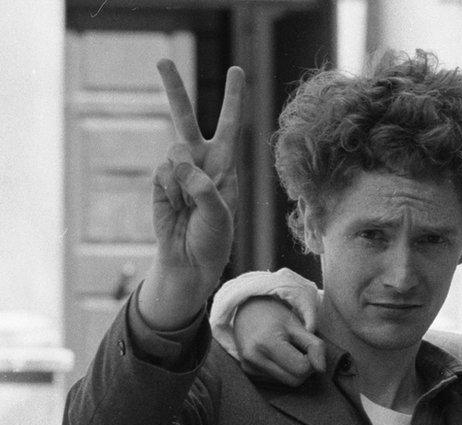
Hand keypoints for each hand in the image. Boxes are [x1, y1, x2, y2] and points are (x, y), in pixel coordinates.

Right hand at [139, 60, 244, 328]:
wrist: (189, 262)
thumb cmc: (214, 240)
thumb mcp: (219, 215)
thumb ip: (202, 186)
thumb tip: (178, 160)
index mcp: (226, 167)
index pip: (229, 126)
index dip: (233, 99)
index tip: (237, 70)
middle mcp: (202, 163)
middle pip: (186, 118)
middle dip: (174, 90)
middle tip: (162, 61)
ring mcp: (179, 171)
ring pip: (174, 151)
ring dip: (182, 178)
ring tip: (190, 206)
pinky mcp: (160, 182)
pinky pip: (162, 174)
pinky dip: (169, 192)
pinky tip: (176, 209)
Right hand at [234, 298, 326, 386]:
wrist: (246, 310)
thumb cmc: (275, 317)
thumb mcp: (298, 326)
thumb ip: (315, 346)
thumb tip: (321, 369)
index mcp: (266, 343)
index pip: (301, 369)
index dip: (311, 361)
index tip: (307, 348)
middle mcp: (253, 358)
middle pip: (294, 381)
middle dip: (304, 369)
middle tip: (300, 350)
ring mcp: (249, 367)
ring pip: (286, 383)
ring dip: (293, 371)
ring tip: (286, 351)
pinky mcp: (248, 372)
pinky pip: (276, 380)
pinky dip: (282, 371)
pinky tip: (277, 356)